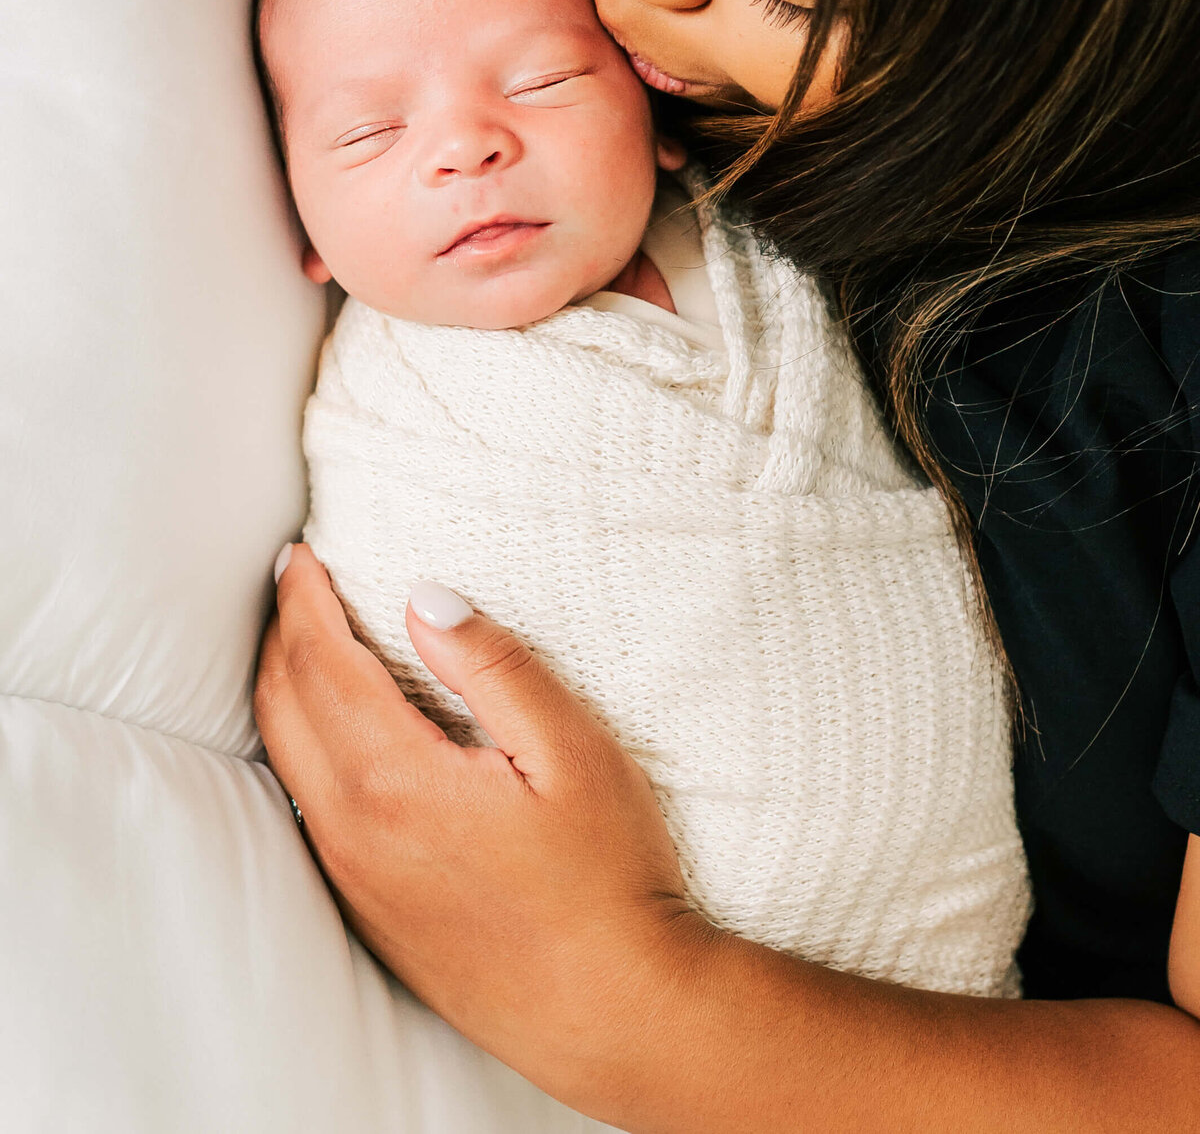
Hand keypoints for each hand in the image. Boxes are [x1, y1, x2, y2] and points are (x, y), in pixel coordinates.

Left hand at [254, 545, 715, 1112]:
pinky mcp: (370, 913)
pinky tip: (335, 736)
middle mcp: (355, 832)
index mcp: (397, 780)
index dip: (303, 599)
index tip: (297, 553)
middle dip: (280, 634)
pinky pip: (309, 812)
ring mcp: (356, 880)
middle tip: (292, 581)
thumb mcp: (572, 751)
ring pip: (288, 762)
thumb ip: (495, 666)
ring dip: (285, 691)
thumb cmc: (606, 877)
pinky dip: (303, 750)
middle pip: (283, 708)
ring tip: (305, 641)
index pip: (321, 663)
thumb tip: (424, 596)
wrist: (614, 1013)